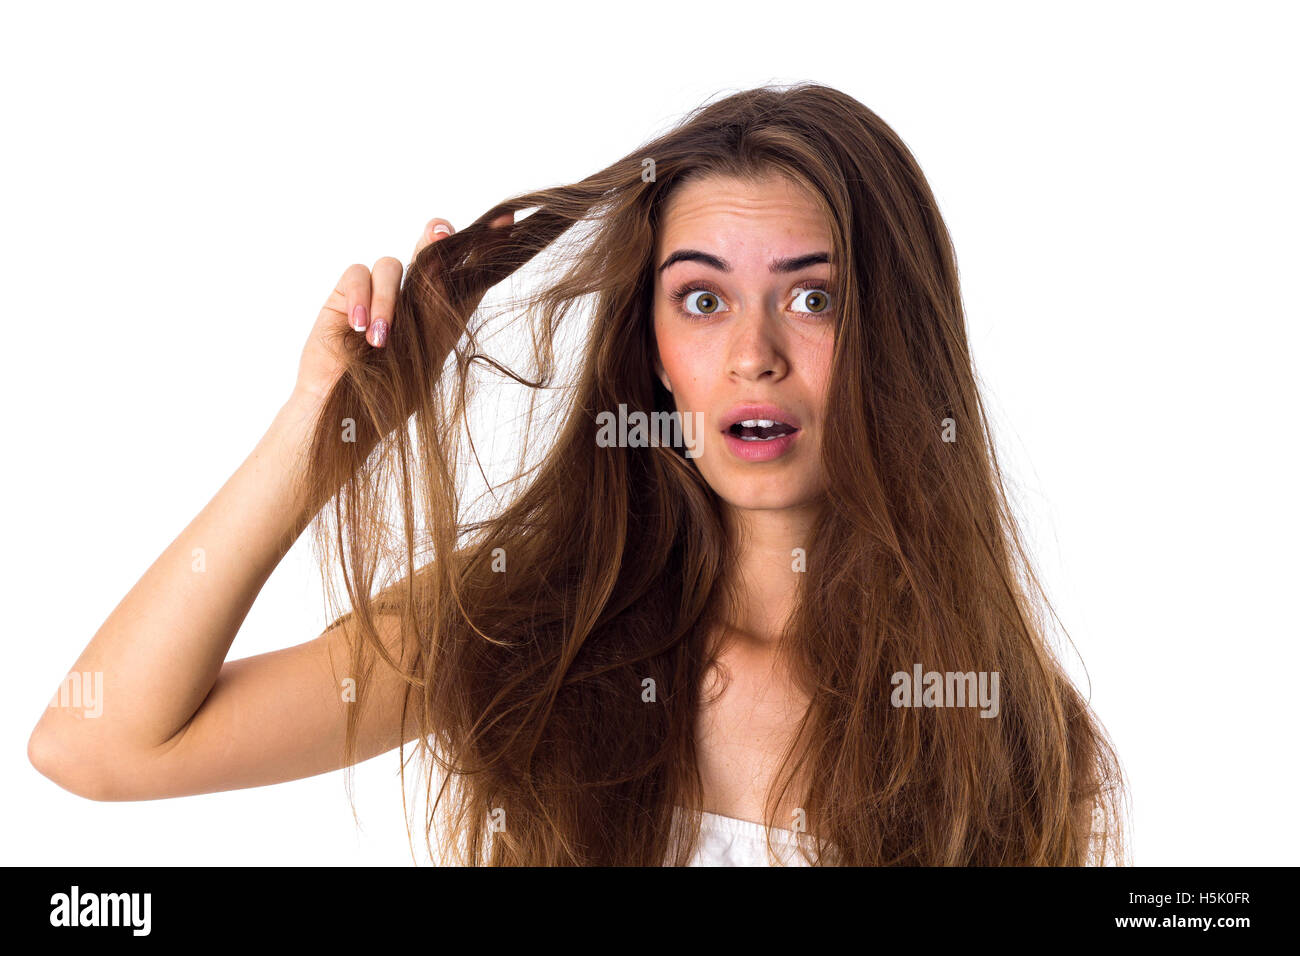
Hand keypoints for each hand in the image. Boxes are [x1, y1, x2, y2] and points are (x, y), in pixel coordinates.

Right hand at [290, 214, 491, 410]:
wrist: (344, 417)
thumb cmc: (388, 398)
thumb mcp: (427, 357)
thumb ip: (440, 315)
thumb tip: (454, 275)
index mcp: (441, 316)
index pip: (465, 274)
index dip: (485, 248)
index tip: (508, 222)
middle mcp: (413, 299)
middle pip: (431, 251)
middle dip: (438, 237)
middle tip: (442, 233)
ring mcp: (380, 295)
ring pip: (392, 265)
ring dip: (388, 301)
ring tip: (379, 340)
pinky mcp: (347, 296)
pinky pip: (358, 275)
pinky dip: (362, 298)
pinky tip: (359, 327)